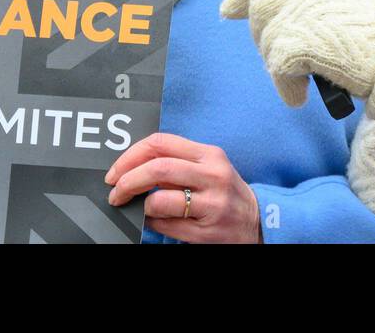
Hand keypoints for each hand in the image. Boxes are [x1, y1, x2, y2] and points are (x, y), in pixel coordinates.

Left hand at [106, 133, 260, 243]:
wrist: (258, 221)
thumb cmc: (226, 192)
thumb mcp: (209, 168)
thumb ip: (177, 163)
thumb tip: (133, 167)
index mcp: (209, 155)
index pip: (161, 143)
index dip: (131, 155)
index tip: (116, 170)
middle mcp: (212, 176)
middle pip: (158, 168)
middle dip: (127, 181)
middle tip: (116, 192)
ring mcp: (211, 205)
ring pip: (159, 200)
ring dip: (140, 206)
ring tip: (139, 208)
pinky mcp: (206, 232)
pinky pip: (166, 226)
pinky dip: (151, 223)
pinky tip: (155, 221)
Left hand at [220, 0, 374, 118]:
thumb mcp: (347, 1)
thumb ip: (315, 0)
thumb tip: (284, 13)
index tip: (229, 8)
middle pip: (260, 7)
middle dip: (263, 37)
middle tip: (282, 58)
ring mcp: (302, 11)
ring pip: (266, 39)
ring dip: (277, 65)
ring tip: (301, 79)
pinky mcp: (299, 41)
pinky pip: (276, 68)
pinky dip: (286, 87)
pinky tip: (301, 94)